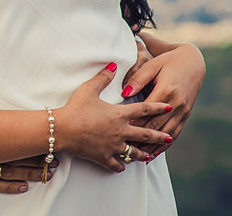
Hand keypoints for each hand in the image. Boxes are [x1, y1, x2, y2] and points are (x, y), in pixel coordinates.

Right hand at [0, 95, 56, 192]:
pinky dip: (5, 187)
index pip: (8, 140)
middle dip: (35, 159)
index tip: (47, 140)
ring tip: (47, 174)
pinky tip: (21, 188)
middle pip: (11, 158)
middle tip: (57, 159)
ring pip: (3, 173)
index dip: (29, 142)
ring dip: (26, 174)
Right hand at [55, 63, 172, 171]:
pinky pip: (116, 164)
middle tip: (168, 137)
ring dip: (143, 154)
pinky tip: (123, 167)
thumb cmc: (76, 108)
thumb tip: (113, 64)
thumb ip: (103, 77)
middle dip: (159, 136)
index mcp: (119, 114)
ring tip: (150, 156)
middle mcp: (121, 131)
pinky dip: (120, 166)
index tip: (168, 107)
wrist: (63, 129)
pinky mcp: (104, 157)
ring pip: (134, 153)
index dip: (157, 107)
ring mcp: (114, 146)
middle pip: (145, 134)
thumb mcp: (89, 89)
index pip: (143, 109)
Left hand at [121, 42, 204, 156]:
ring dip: (154, 146)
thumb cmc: (168, 61)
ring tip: (140, 158)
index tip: (119, 133)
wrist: (193, 62)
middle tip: (126, 150)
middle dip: (141, 139)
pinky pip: (176, 132)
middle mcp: (177, 104)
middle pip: (156, 126)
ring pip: (167, 133)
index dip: (134, 124)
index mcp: (166, 90)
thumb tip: (124, 93)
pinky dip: (166, 144)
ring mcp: (184, 110)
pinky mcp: (187, 114)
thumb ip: (137, 79)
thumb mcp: (152, 65)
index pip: (147, 112)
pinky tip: (157, 152)